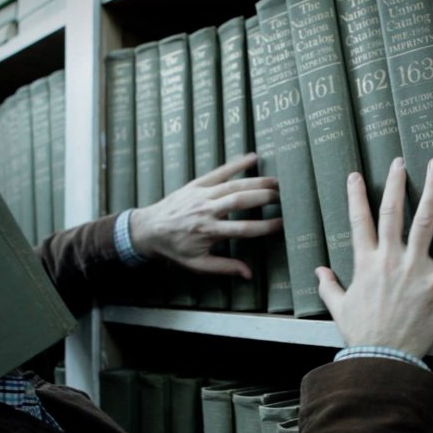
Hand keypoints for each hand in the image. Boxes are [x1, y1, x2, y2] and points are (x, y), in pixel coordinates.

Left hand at [131, 153, 281, 278]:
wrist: (148, 229)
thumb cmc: (174, 249)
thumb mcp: (197, 264)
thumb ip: (224, 267)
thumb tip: (249, 274)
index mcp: (208, 231)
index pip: (244, 228)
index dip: (266, 226)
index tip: (283, 223)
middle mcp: (206, 210)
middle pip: (241, 201)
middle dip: (265, 198)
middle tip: (284, 197)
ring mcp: (201, 194)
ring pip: (233, 185)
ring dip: (257, 181)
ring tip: (277, 181)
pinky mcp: (196, 184)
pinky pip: (219, 172)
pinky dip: (236, 164)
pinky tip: (253, 158)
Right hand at [316, 157, 432, 357]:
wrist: (383, 358)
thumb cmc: (362, 335)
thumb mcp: (338, 308)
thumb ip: (329, 286)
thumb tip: (319, 270)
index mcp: (366, 263)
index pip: (359, 221)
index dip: (356, 196)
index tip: (356, 176)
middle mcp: (390, 259)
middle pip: (392, 212)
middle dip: (396, 183)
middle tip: (400, 161)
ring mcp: (415, 269)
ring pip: (424, 221)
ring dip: (432, 191)